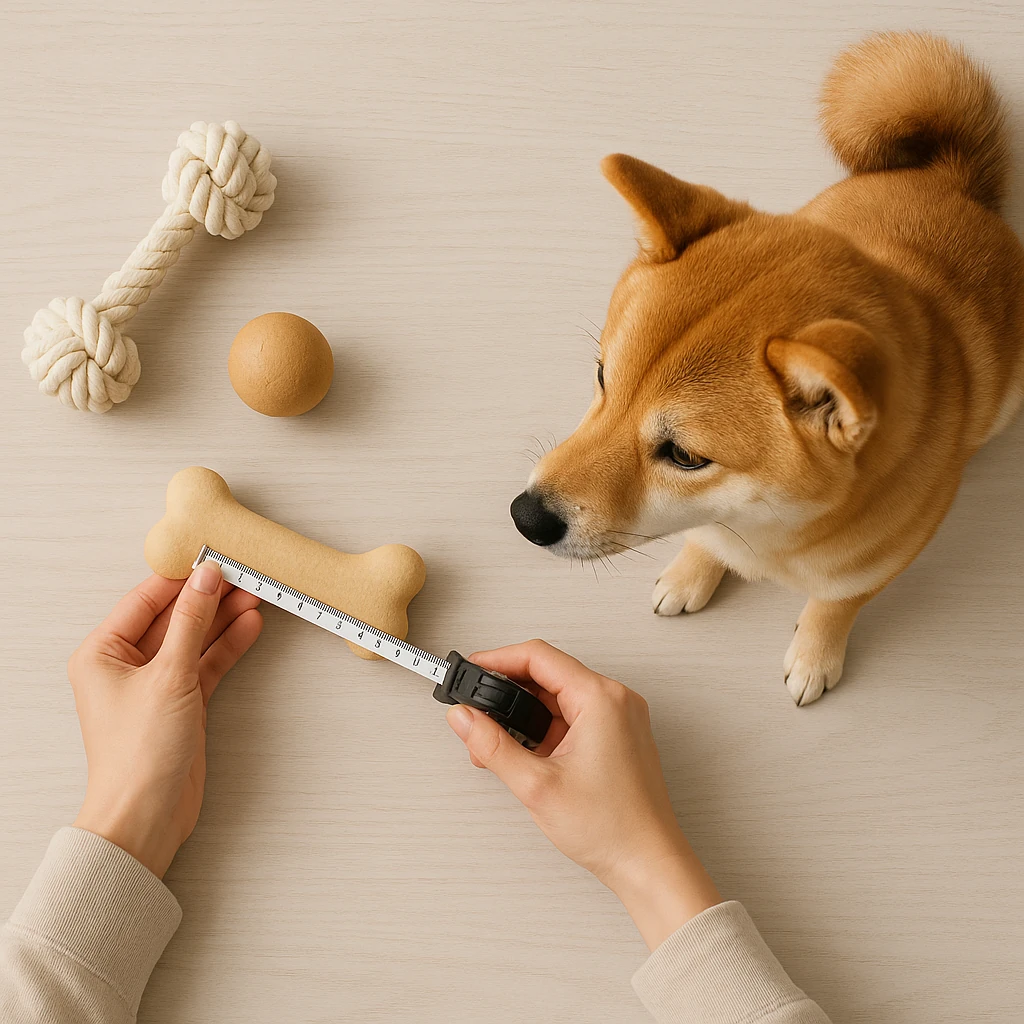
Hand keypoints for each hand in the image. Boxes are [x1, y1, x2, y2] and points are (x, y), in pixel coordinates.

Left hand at [69, 562, 262, 877]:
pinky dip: (228, 646)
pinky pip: (207, 663)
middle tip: (243, 575)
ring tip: (255, 595)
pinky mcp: (183, 702)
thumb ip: (192, 622)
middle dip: (209, 598)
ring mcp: (157, 684)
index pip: (146, 600)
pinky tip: (249, 626)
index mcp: (103, 652)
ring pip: (195, 639)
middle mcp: (126, 665)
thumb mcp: (168, 675)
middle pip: (174, 617)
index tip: (213, 559)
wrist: (147, 815)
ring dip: (223, 619)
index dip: (181, 579)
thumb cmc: (138, 753)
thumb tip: (206, 578)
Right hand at [445, 640, 720, 949]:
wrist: (648, 864)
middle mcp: (615, 700)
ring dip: (523, 714)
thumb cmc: (613, 827)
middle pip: (548, 674)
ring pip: (558, 697)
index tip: (473, 670)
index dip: (499, 659)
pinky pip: (571, 716)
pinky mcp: (616, 735)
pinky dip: (543, 728)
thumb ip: (492, 745)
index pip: (539, 657)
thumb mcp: (537, 785)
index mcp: (601, 699)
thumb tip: (464, 718)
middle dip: (507, 692)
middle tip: (476, 709)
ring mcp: (618, 718)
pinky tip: (522, 751)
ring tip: (494, 741)